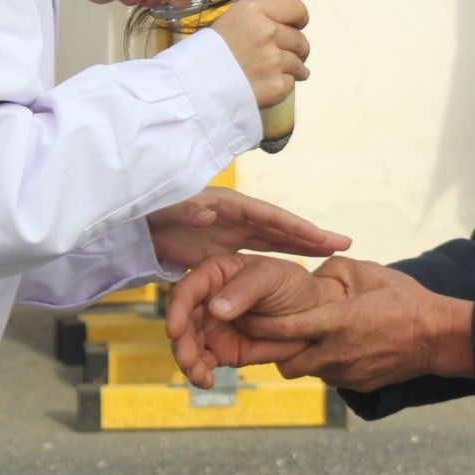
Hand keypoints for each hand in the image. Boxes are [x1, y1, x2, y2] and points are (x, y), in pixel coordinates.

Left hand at [147, 186, 350, 269]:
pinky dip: (279, 259)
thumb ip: (187, 208)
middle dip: (312, 236)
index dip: (299, 228)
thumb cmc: (147, 209)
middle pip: (281, 227)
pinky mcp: (220, 249)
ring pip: (274, 240)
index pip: (270, 217)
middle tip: (345, 245)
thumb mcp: (166, 207)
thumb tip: (211, 212)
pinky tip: (296, 268)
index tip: (326, 241)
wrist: (129, 220)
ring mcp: (229, 232)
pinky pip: (257, 253)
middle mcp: (234, 217)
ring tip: (331, 255)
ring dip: (301, 247)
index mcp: (227, 206)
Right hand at [165, 253, 340, 388]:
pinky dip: (199, 374)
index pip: (187, 290)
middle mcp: (206, 300)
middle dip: (181, 343)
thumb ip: (244, 291)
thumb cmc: (291, 286)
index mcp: (214, 274)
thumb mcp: (271, 279)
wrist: (312, 315)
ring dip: (188, 362)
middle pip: (181, 322)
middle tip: (188, 360)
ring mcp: (211, 327)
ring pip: (187, 346)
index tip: (174, 330)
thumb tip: (215, 309)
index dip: (176, 310)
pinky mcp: (219, 350)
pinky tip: (206, 381)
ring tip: (200, 375)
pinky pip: (202, 363)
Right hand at [210, 0, 309, 108]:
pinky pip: (291, 83)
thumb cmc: (209, 53)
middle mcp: (267, 32)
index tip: (296, 27)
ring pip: (299, 63)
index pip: (297, 8)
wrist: (193, 87)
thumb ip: (260, 19)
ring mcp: (273, 60)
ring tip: (276, 72)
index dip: (299, 19)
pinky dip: (283, 85)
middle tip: (281, 55)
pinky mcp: (276, 85)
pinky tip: (268, 85)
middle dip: (296, 49)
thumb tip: (288, 26)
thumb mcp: (231, 21)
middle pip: (300, 39)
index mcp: (253, 11)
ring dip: (293, 69)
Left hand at [211, 255, 474, 392]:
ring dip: (299, 358)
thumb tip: (309, 276)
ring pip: (305, 372)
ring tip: (305, 339)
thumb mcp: (368, 272)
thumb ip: (332, 271)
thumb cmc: (404, 298)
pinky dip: (323, 365)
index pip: (281, 329)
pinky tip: (333, 348)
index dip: (256, 325)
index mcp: (335, 321)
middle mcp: (335, 353)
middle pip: (284, 363)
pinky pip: (328, 377)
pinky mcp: (357, 387)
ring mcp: (346, 374)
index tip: (240, 318)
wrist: (438, 337)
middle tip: (268, 334)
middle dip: (272, 351)